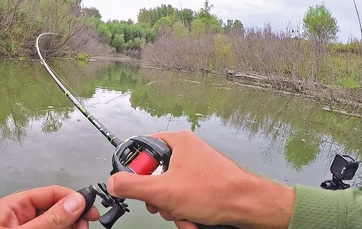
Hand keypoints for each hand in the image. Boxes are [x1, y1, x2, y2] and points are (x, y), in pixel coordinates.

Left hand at [0, 185, 99, 228]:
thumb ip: (49, 219)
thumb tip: (75, 202)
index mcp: (14, 207)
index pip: (51, 193)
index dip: (74, 199)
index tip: (91, 212)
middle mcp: (20, 217)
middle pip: (56, 210)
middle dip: (73, 218)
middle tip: (83, 227)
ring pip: (55, 224)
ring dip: (69, 228)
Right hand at [106, 130, 294, 228]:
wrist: (249, 206)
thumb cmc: (215, 192)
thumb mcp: (164, 191)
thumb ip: (133, 186)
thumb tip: (113, 182)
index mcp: (177, 142)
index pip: (142, 148)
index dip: (135, 169)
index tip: (136, 185)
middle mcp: (186, 151)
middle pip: (154, 172)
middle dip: (156, 195)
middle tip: (160, 205)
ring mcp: (196, 167)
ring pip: (168, 187)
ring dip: (170, 206)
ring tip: (181, 215)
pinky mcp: (203, 182)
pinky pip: (183, 195)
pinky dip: (183, 210)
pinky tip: (190, 219)